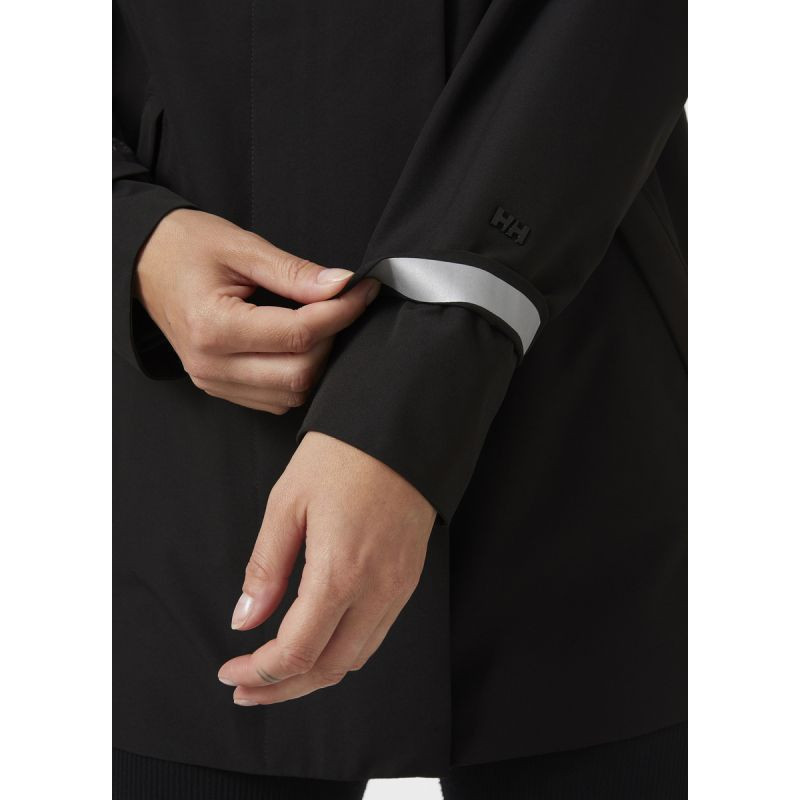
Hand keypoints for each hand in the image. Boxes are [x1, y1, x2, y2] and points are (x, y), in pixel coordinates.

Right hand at [135, 209, 378, 412]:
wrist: (143, 263)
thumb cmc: (185, 247)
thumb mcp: (241, 247)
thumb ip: (293, 272)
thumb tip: (341, 286)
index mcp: (213, 327)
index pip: (298, 334)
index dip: (341, 312)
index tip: (362, 290)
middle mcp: (211, 365)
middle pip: (300, 374)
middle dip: (331, 340)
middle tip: (341, 305)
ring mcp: (214, 382)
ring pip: (292, 393)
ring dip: (317, 361)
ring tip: (320, 322)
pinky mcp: (221, 388)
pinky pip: (275, 399)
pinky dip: (297, 375)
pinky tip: (299, 344)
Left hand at [217, 432, 436, 703]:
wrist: (401, 429)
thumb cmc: (342, 456)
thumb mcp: (288, 504)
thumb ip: (266, 568)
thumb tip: (244, 619)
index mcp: (341, 572)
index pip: (297, 651)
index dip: (260, 672)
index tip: (229, 671)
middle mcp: (377, 589)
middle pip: (329, 669)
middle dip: (283, 688)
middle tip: (245, 688)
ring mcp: (399, 587)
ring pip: (356, 658)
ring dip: (314, 675)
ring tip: (276, 674)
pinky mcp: (409, 578)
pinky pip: (376, 634)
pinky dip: (342, 651)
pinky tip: (317, 640)